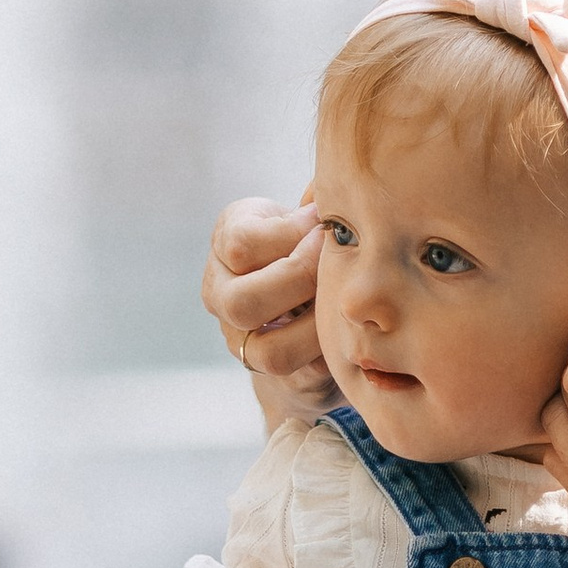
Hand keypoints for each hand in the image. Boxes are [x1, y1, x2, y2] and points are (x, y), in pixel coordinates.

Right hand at [202, 195, 334, 414]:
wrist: (304, 302)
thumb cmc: (310, 244)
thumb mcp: (303, 216)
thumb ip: (316, 204)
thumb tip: (334, 190)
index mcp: (225, 243)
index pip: (240, 246)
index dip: (291, 236)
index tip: (324, 226)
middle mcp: (221, 295)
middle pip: (243, 303)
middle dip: (301, 282)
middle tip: (335, 263)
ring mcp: (242, 340)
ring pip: (269, 352)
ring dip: (317, 327)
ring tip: (341, 301)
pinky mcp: (275, 377)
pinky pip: (302, 376)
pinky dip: (329, 353)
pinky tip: (346, 329)